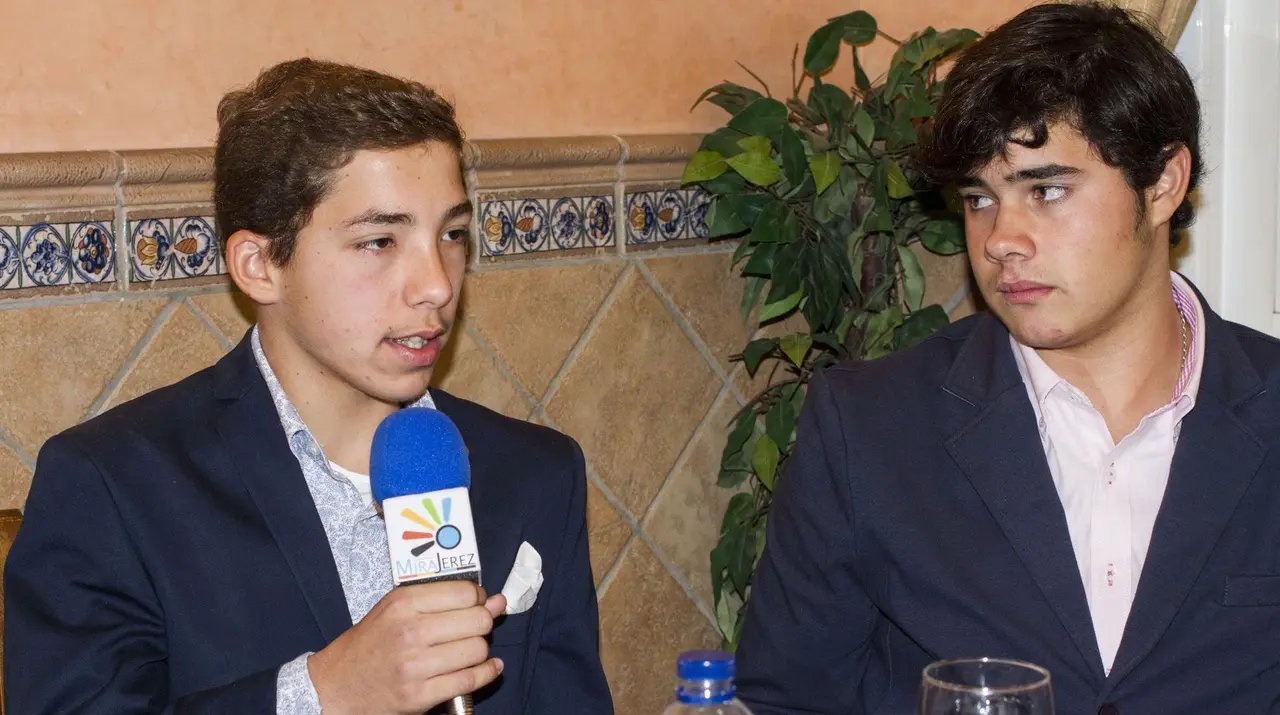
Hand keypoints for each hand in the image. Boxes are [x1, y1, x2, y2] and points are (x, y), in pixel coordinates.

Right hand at [308, 581, 507, 714]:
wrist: (337, 686)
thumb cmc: (370, 644)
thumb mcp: (396, 610)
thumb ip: (444, 601)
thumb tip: (495, 601)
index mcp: (403, 603)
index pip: (464, 593)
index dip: (478, 598)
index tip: (476, 604)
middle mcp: (409, 631)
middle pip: (477, 621)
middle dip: (483, 624)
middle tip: (474, 628)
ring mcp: (415, 666)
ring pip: (478, 650)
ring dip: (481, 650)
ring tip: (469, 649)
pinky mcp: (420, 695)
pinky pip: (470, 680)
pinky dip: (486, 673)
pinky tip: (487, 667)